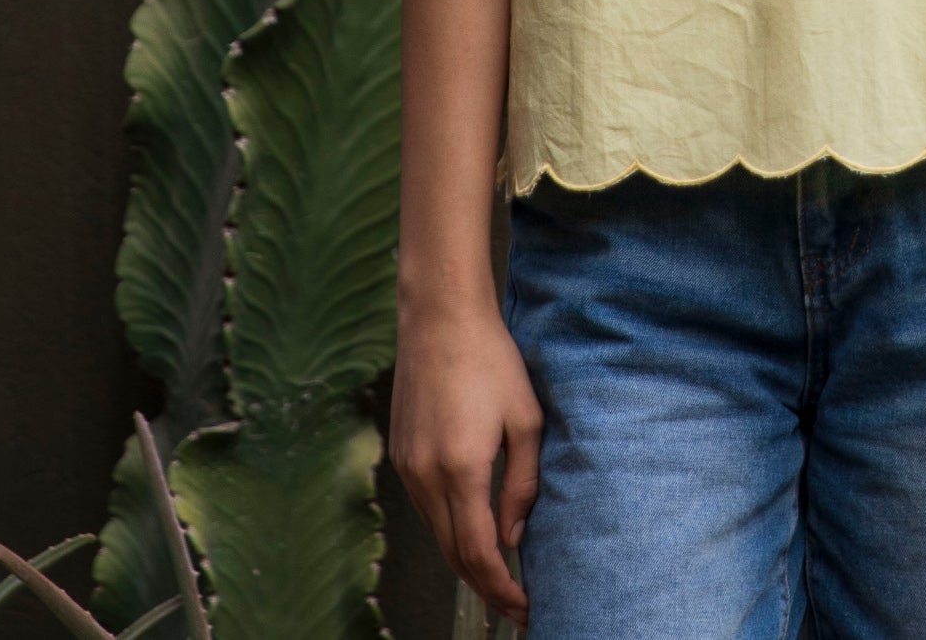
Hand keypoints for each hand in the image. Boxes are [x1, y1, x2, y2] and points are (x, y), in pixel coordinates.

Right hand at [389, 304, 540, 627]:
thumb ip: (522, 484)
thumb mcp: (525, 419)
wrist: (440, 318)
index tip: (525, 608)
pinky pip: (427, 508)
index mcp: (462, 470)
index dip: (502, 589)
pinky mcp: (400, 454)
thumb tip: (513, 538)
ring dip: (465, 559)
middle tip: (516, 604)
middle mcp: (427, 477)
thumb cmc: (491, 360)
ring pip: (437, 534)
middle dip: (484, 586)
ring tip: (499, 574)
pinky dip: (449, 528)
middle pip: (453, 555)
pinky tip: (471, 528)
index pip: (479, 554)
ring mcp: (408, 467)